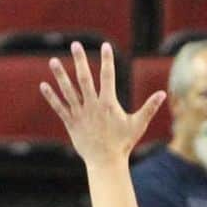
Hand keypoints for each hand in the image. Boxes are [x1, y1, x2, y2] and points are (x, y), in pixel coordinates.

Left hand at [41, 42, 164, 166]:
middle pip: (84, 78)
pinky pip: (59, 107)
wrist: (106, 162)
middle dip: (80, 60)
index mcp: (108, 103)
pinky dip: (51, 97)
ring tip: (53, 60)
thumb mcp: (138, 124)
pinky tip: (43, 85)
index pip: (108, 76)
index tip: (105, 45)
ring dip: (60, 75)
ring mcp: (80, 114)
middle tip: (75, 44)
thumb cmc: (123, 143)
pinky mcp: (71, 123)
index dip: (107, 60)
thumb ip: (149, 107)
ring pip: (68, 91)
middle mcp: (92, 105)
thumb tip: (163, 93)